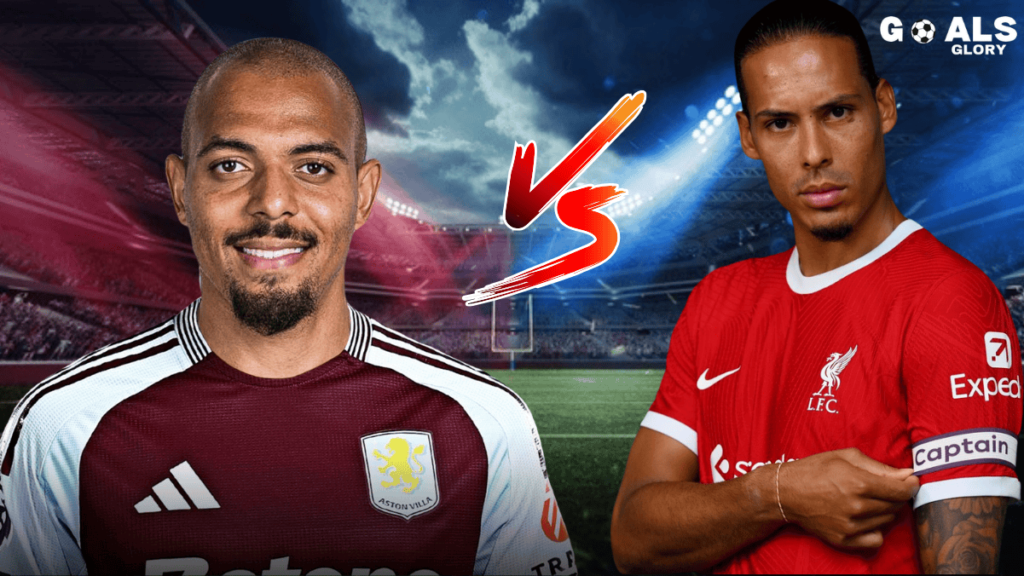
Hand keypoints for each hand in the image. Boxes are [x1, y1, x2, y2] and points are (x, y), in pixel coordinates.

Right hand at [778, 447, 918, 548]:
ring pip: (887, 520)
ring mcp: (850, 526)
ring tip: (868, 499)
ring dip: (884, 510)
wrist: (786, 492)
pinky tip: (866, 518)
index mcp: (859, 483)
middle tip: (884, 487)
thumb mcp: (846, 457)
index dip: (910, 485)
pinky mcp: (843, 539)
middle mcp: (856, 506)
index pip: (900, 490)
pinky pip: (876, 539)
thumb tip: (907, 475)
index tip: (910, 481)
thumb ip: (879, 467)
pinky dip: (876, 529)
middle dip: (895, 495)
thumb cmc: (815, 469)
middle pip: (895, 505)